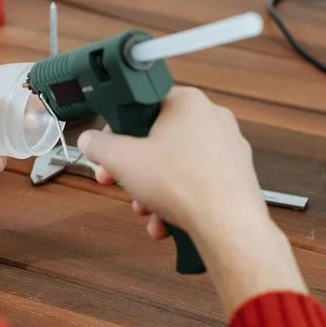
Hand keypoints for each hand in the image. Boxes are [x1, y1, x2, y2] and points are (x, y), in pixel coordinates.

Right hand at [77, 86, 306, 313]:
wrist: (227, 224)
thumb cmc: (187, 186)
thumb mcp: (122, 160)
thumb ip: (99, 145)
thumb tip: (90, 141)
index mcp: (187, 102)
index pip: (143, 105)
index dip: (119, 130)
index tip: (110, 147)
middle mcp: (213, 119)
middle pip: (159, 140)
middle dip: (135, 168)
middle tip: (120, 180)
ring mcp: (228, 148)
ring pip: (177, 166)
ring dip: (154, 190)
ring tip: (145, 208)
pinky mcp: (235, 176)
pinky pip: (196, 184)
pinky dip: (178, 201)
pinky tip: (165, 221)